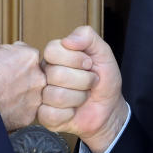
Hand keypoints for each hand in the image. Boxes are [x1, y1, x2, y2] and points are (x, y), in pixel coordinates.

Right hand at [0, 40, 44, 130]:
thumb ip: (2, 46)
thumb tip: (4, 50)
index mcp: (30, 57)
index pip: (27, 52)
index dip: (14, 57)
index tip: (5, 63)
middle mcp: (39, 77)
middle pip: (32, 72)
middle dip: (20, 74)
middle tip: (3, 79)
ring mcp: (36, 98)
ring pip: (30, 92)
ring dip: (20, 92)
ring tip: (2, 94)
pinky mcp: (30, 116)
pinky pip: (26, 109)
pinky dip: (17, 108)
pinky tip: (3, 105)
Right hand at [39, 25, 127, 152]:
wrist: (110, 109)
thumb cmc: (104, 80)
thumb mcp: (103, 53)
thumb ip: (87, 37)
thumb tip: (67, 40)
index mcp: (54, 57)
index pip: (51, 50)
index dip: (74, 59)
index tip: (88, 64)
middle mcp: (45, 74)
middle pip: (55, 74)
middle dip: (83, 80)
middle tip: (90, 82)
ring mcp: (42, 95)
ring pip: (56, 95)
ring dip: (78, 98)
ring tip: (83, 96)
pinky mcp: (44, 116)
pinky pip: (51, 114)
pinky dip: (69, 113)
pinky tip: (73, 111)